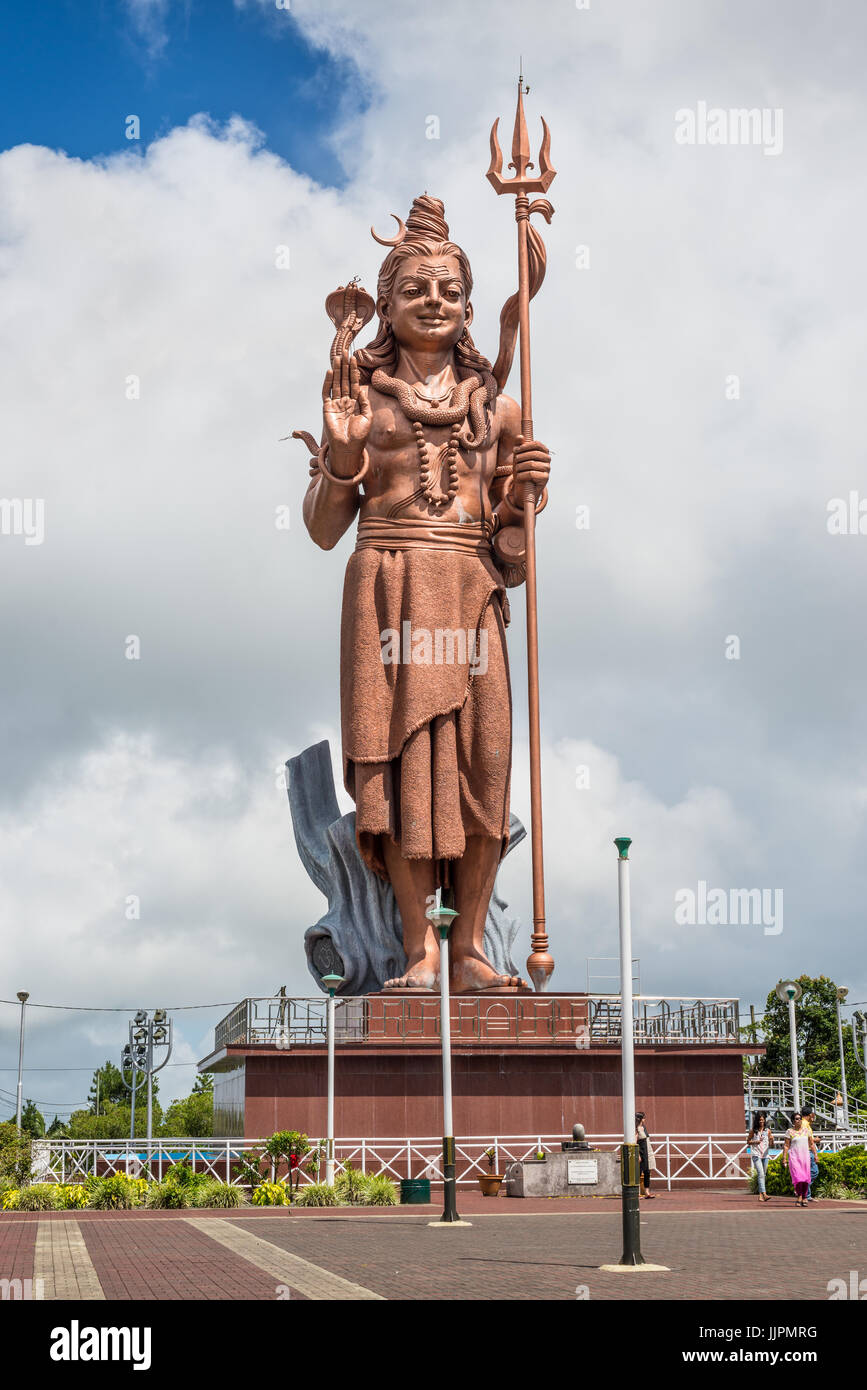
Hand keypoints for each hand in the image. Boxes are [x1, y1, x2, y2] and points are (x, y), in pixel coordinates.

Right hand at [322, 351, 371, 470]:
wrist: (349, 448)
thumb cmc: (359, 435)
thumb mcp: (367, 417)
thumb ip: (365, 402)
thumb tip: (361, 388)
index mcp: (355, 403)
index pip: (354, 383)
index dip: (354, 371)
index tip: (354, 358)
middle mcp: (344, 401)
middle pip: (344, 380)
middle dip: (345, 367)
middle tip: (345, 352)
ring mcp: (335, 404)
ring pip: (336, 383)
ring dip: (337, 370)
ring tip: (338, 357)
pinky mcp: (327, 408)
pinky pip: (326, 392)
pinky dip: (328, 382)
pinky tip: (330, 371)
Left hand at [511, 434, 550, 503]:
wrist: (525, 487)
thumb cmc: (522, 469)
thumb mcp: (519, 457)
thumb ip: (519, 446)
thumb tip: (520, 436)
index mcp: (543, 451)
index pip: (537, 444)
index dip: (525, 446)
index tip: (515, 450)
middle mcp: (547, 459)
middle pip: (534, 454)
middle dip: (522, 457)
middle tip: (514, 461)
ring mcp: (548, 468)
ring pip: (532, 464)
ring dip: (520, 466)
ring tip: (515, 470)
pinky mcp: (545, 478)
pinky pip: (532, 474)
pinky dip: (522, 475)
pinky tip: (518, 477)